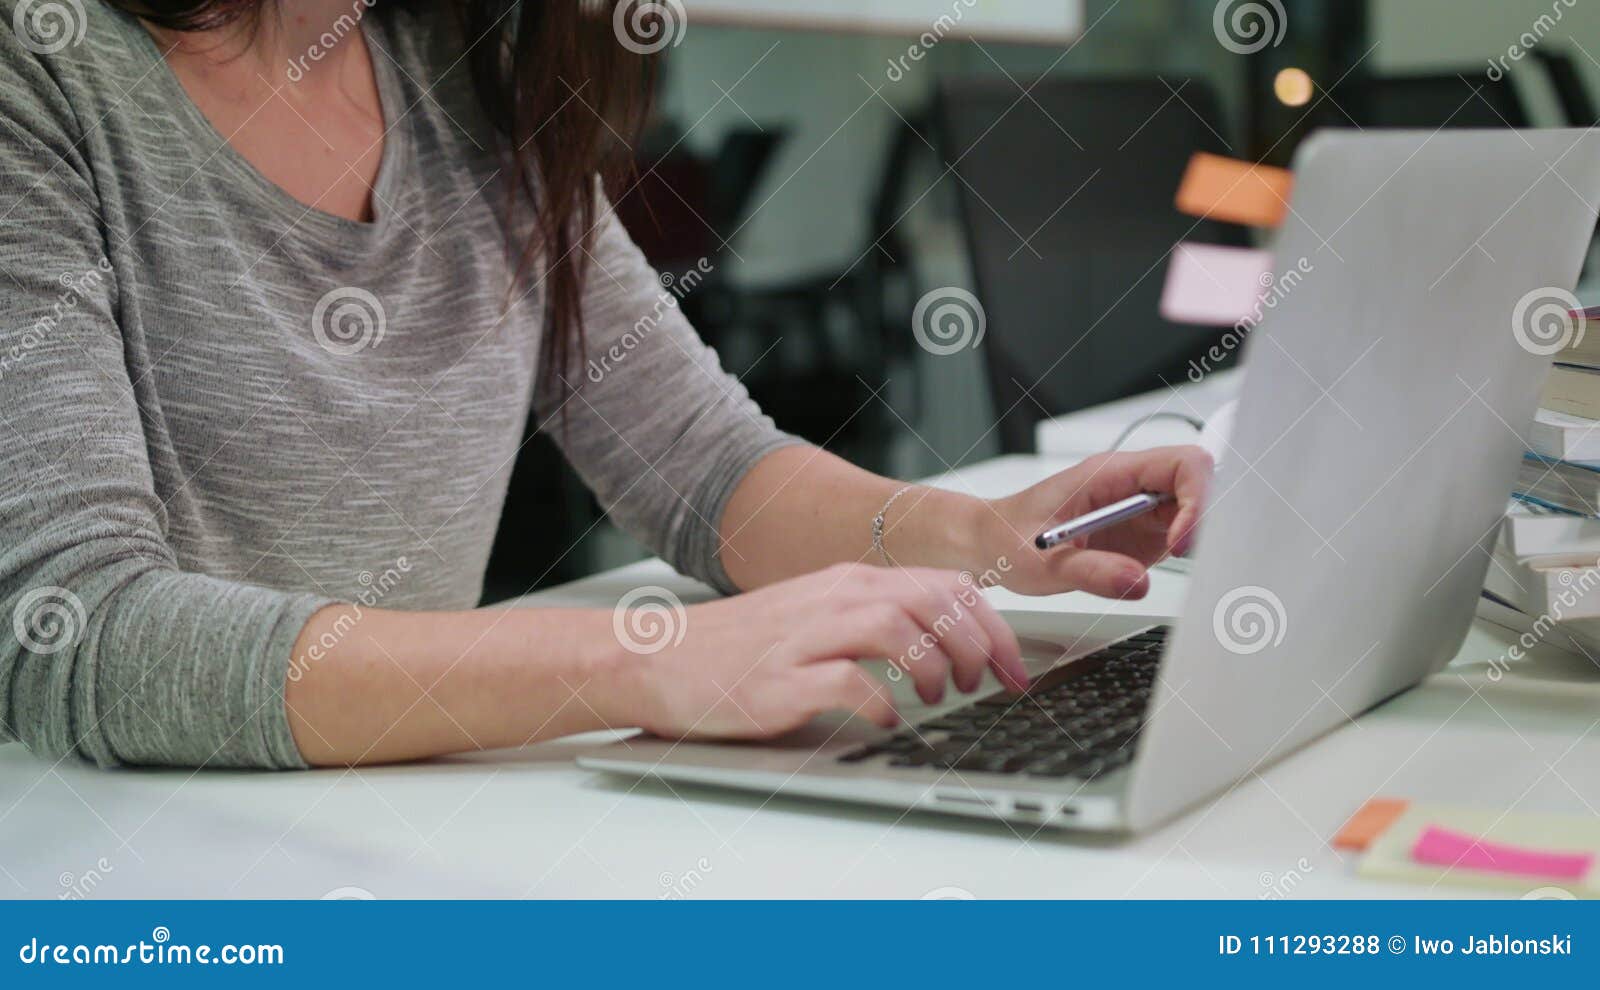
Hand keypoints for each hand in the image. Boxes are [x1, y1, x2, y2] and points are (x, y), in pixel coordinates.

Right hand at [619, 564, 1028, 739]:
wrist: (660, 657)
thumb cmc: (741, 647)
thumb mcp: (818, 617)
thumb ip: (876, 621)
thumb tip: (948, 643)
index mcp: (848, 582)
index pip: (944, 583)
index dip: (991, 624)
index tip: (1012, 664)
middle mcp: (833, 599)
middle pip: (932, 599)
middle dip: (977, 643)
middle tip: (989, 683)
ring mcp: (806, 636)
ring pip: (898, 627)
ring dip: (933, 665)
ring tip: (937, 696)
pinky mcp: (781, 679)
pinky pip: (848, 682)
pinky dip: (881, 702)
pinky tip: (886, 720)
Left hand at [981, 445, 1211, 597]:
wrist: (988, 543)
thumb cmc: (1006, 537)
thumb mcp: (1041, 561)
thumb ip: (1088, 572)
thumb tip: (1137, 583)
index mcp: (1110, 474)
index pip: (1182, 464)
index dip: (1197, 499)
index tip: (1181, 542)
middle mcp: (1131, 486)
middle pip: (1199, 483)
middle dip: (1206, 520)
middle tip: (1183, 557)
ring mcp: (1139, 508)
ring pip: (1196, 509)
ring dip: (1199, 538)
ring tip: (1174, 566)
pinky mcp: (1141, 533)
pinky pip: (1181, 533)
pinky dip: (1188, 552)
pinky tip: (1171, 569)